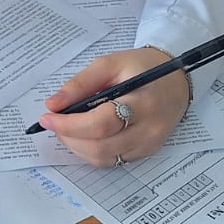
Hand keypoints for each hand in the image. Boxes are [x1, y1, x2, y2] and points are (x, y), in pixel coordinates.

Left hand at [38, 46, 193, 166]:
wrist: (176, 79)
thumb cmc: (142, 67)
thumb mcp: (111, 64)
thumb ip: (81, 84)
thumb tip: (53, 104)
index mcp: (144, 102)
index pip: (103, 123)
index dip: (71, 124)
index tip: (47, 118)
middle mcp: (150, 129)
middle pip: (101, 147)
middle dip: (69, 138)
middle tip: (54, 123)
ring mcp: (150, 144)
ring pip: (104, 159)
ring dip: (77, 147)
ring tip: (67, 128)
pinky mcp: (148, 152)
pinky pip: (113, 160)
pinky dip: (92, 151)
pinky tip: (85, 135)